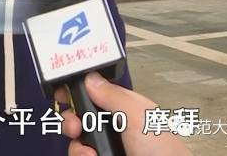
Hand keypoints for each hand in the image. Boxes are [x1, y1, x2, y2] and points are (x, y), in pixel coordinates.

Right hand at [57, 72, 192, 155]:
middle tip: (74, 126)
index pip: (95, 92)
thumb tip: (89, 78)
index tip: (63, 91)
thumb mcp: (137, 115)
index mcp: (126, 108)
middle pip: (80, 116)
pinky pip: (80, 155)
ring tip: (88, 152)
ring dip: (77, 145)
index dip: (78, 91)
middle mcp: (115, 127)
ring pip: (77, 139)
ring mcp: (108, 147)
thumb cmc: (162, 152)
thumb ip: (112, 94)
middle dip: (72, 119)